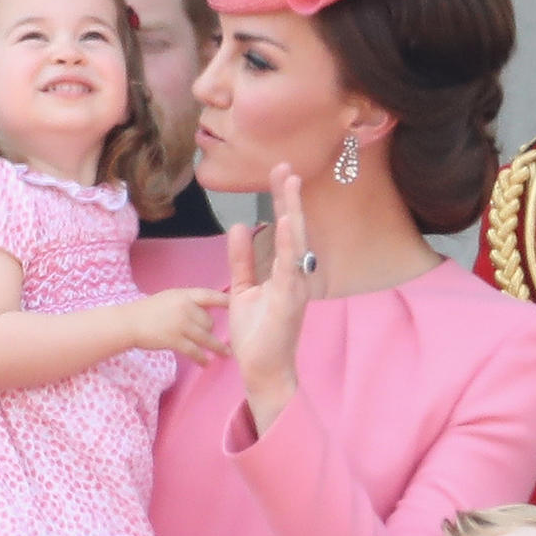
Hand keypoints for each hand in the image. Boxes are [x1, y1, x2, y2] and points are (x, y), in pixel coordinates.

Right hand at [130, 287, 228, 362]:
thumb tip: (206, 311)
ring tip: (226, 354)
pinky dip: (202, 358)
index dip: (225, 300)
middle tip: (213, 338)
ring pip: (205, 337)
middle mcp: (184, 307)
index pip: (209, 295)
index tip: (238, 305)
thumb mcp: (169, 298)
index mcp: (183, 295)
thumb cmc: (148, 311)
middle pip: (208, 321)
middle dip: (210, 330)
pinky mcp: (174, 339)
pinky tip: (206, 363)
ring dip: (217, 347)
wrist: (129, 322)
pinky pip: (194, 351)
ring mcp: (180, 324)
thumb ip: (188, 302)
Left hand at [226, 165, 314, 430]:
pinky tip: (284, 222)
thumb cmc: (257, 333)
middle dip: (288, 197)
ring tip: (289, 183)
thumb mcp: (243, 288)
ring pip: (294, 242)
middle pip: (292, 228)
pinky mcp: (290, 300)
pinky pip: (288, 267)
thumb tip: (240, 226)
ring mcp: (295, 287)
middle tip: (285, 166)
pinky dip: (286, 244)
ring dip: (291, 212)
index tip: (278, 173)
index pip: (282, 228)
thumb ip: (241, 258)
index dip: (280, 201)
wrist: (262, 369)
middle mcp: (295, 275)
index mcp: (284, 271)